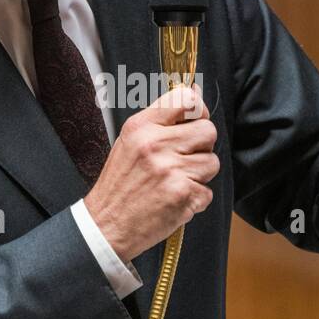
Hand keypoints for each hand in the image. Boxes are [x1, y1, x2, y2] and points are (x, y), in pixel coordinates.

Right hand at [85, 84, 219, 261]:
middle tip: (183, 159)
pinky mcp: (182, 194)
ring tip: (175, 182)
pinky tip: (174, 199)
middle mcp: (156, 145)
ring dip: (199, 175)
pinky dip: (195, 200)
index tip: (193, 122)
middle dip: (202, 146)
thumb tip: (195, 93)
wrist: (106, 225)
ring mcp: (170, 170)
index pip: (186, 99)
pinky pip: (207, 191)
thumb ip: (162, 119)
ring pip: (212, 162)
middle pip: (208, 131)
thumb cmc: (119, 185)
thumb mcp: (130, 142)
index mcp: (141, 127)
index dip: (198, 110)